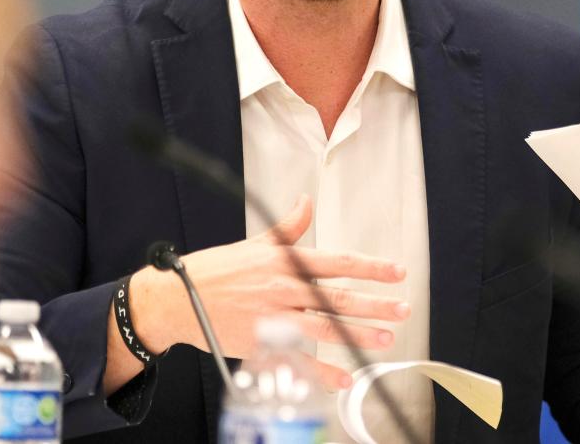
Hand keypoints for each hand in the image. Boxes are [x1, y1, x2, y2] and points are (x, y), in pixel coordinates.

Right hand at [128, 194, 409, 389]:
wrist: (177, 298)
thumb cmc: (216, 270)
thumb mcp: (255, 242)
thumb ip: (288, 227)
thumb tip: (305, 201)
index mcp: (284, 261)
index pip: (337, 262)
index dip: (370, 267)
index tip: (396, 271)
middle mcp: (283, 287)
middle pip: (338, 297)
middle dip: (375, 304)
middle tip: (403, 309)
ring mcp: (273, 317)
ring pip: (324, 327)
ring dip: (358, 335)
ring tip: (386, 340)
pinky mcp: (261, 342)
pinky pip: (298, 360)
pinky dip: (322, 371)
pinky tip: (345, 378)